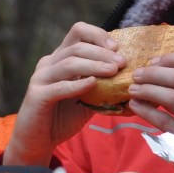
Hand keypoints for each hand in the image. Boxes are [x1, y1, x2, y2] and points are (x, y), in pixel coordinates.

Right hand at [3, 22, 125, 165]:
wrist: (39, 140)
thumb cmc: (65, 116)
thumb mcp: (90, 98)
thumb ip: (106, 87)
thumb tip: (137, 84)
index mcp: (61, 57)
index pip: (78, 32)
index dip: (98, 35)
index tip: (117, 47)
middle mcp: (49, 63)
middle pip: (77, 46)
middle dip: (102, 52)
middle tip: (122, 62)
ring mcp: (41, 78)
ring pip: (69, 62)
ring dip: (94, 65)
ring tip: (113, 71)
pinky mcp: (36, 95)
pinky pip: (58, 86)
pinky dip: (77, 84)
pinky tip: (92, 84)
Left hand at [127, 53, 173, 147]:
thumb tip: (161, 68)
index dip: (171, 58)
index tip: (154, 61)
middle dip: (154, 73)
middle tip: (137, 74)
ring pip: (172, 98)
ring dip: (148, 89)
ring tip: (133, 89)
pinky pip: (165, 122)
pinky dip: (147, 111)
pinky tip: (135, 105)